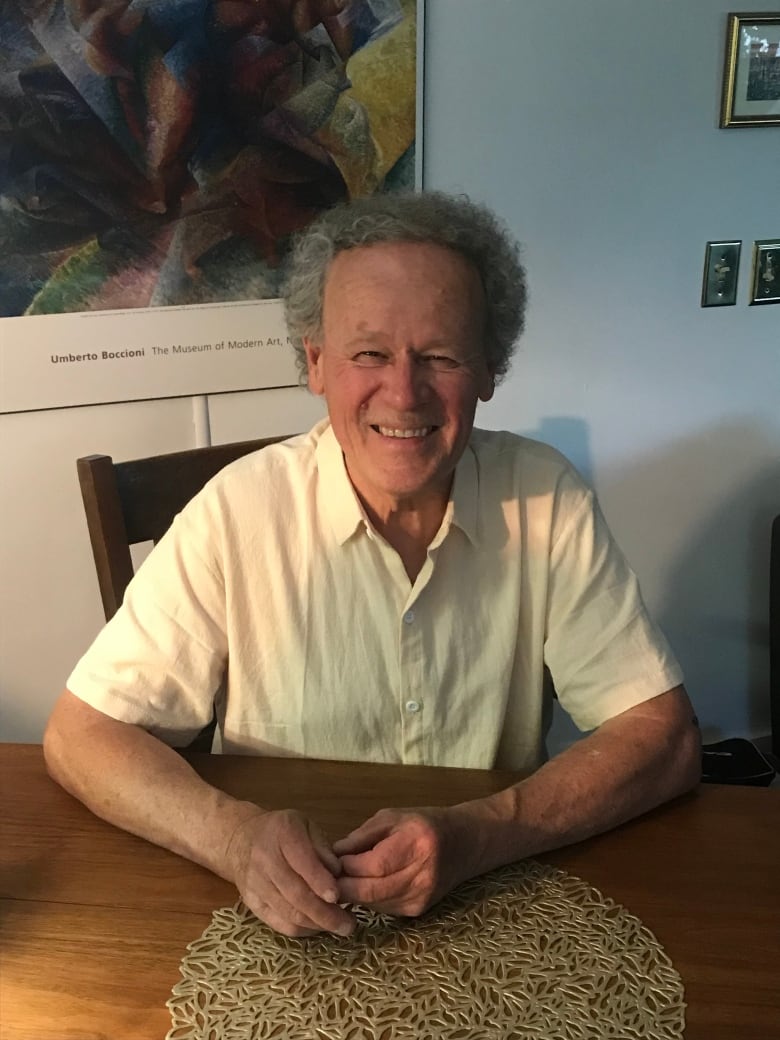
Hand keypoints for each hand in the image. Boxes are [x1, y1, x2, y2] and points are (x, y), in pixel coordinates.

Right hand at [225, 808, 355, 936]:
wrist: (240, 839)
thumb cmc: (280, 830)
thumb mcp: (305, 825)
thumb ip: (322, 847)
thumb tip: (338, 873)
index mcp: (283, 834)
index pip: (302, 863)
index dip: (320, 882)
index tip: (337, 896)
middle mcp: (266, 861)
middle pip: (296, 895)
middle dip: (324, 913)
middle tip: (347, 924)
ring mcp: (256, 885)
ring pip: (288, 913)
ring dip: (316, 924)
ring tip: (338, 926)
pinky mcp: (252, 904)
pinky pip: (278, 923)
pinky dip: (301, 930)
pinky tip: (317, 926)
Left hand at [333, 807, 475, 916]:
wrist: (464, 844)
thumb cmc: (424, 824)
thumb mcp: (392, 817)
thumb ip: (362, 836)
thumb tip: (332, 855)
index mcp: (415, 844)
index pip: (371, 865)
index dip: (346, 866)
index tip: (328, 860)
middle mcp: (421, 876)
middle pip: (370, 890)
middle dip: (342, 886)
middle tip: (325, 877)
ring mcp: (420, 897)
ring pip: (373, 904)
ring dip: (352, 895)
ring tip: (341, 880)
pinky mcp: (417, 911)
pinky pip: (382, 909)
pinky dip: (367, 899)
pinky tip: (363, 885)